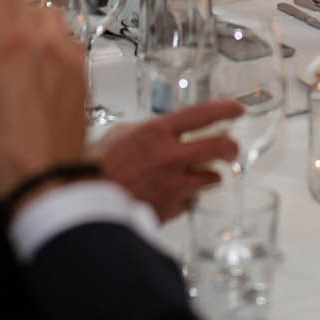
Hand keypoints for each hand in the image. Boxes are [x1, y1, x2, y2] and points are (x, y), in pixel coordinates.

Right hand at [0, 0, 88, 201]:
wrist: (45, 179)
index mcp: (6, 44)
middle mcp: (41, 41)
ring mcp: (66, 54)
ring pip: (49, 13)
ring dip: (28, 15)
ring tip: (10, 36)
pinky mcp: (82, 71)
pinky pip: (68, 36)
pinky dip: (50, 36)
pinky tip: (36, 58)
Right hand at [91, 101, 242, 220]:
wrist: (82, 204)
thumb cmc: (95, 168)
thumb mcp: (118, 135)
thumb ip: (146, 130)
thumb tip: (161, 131)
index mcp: (157, 133)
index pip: (202, 114)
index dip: (225, 109)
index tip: (237, 109)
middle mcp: (170, 157)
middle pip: (219, 147)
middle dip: (231, 148)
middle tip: (232, 149)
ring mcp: (173, 185)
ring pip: (212, 178)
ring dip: (209, 176)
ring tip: (199, 176)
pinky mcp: (171, 209)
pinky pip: (189, 202)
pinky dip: (185, 199)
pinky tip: (170, 196)